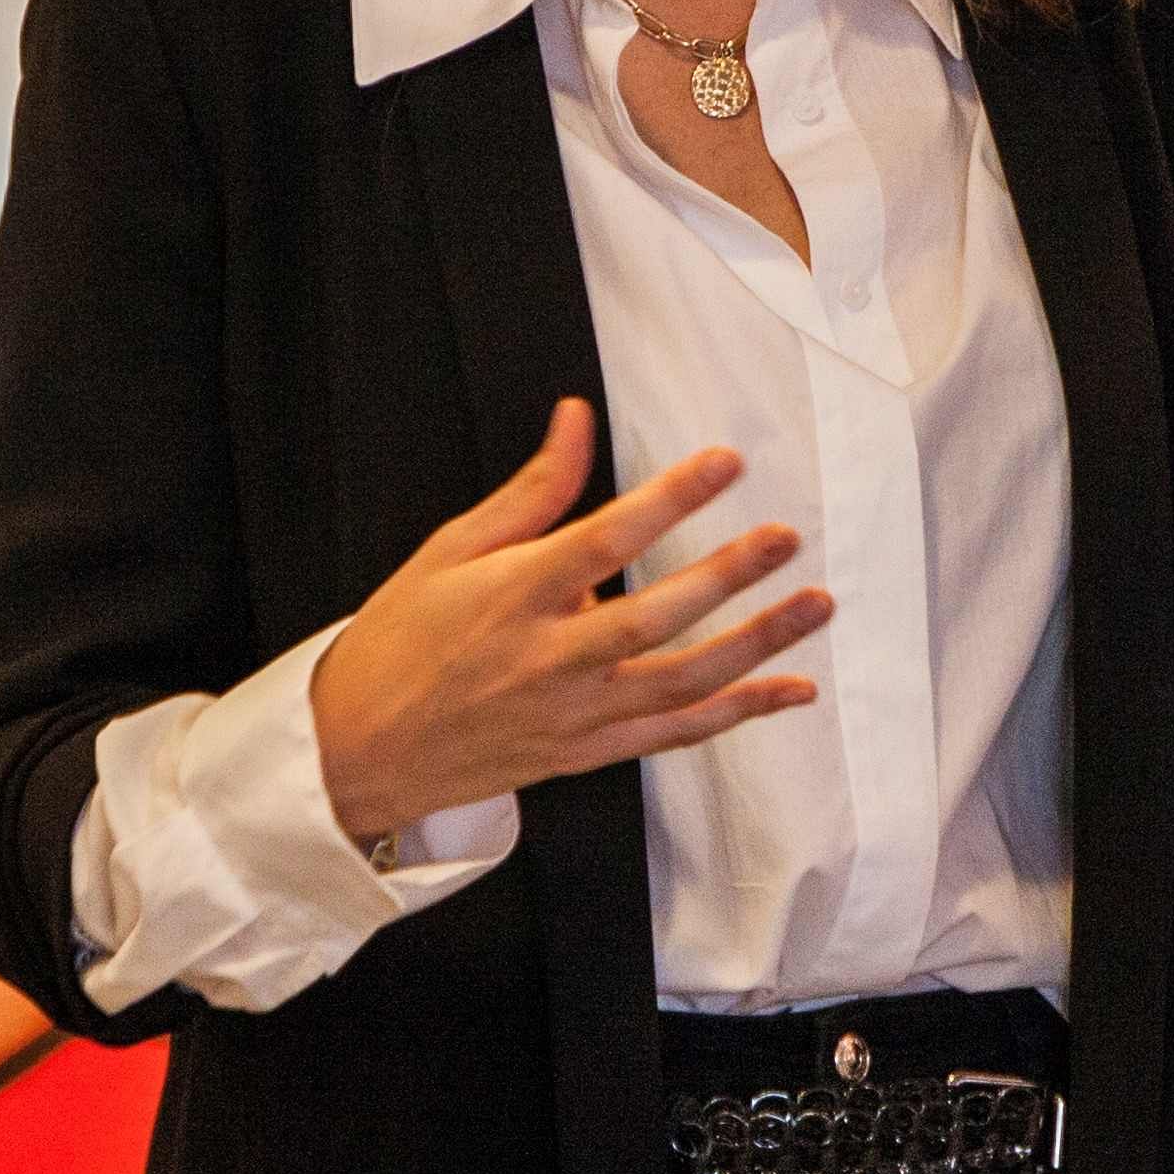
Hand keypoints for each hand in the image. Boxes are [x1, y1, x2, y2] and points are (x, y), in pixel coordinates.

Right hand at [307, 401, 825, 843]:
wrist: (359, 752)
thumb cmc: (402, 639)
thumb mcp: (450, 551)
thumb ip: (531, 491)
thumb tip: (576, 419)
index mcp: (511, 597)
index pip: (604, 539)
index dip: (670, 498)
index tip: (725, 462)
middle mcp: (548, 659)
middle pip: (655, 616)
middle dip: (730, 574)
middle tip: (787, 536)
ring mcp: (572, 715)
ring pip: (682, 682)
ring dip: (757, 645)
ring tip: (815, 604)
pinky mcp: (587, 754)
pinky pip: (676, 735)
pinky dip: (739, 713)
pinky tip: (790, 688)